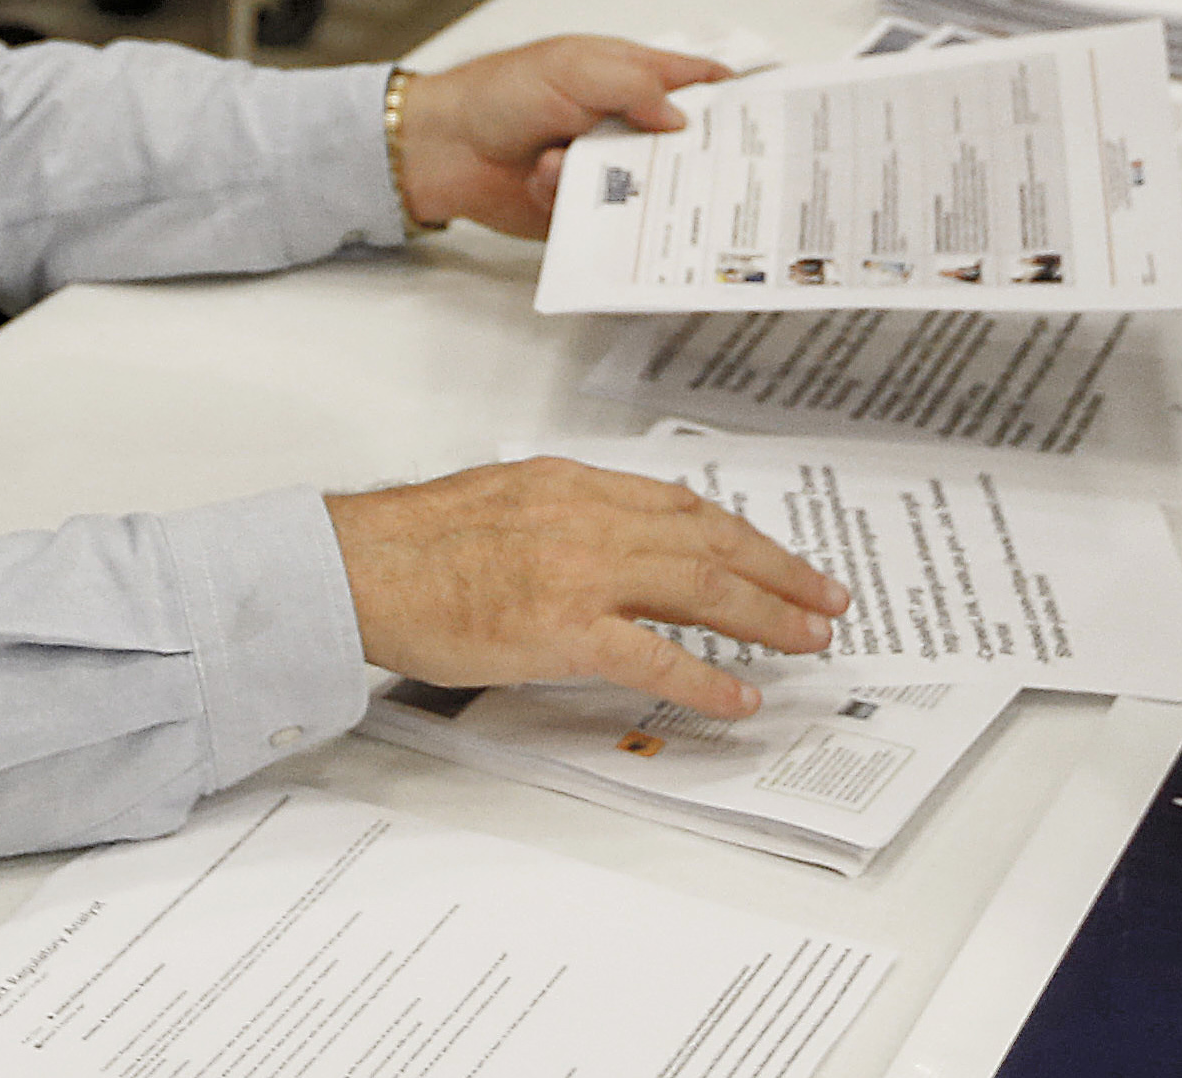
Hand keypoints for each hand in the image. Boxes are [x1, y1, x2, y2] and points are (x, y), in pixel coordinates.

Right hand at [323, 456, 851, 719]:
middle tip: (824, 598)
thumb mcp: (504, 501)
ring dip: (765, 614)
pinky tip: (740, 696)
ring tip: (807, 639)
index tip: (775, 556)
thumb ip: (563, 517)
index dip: (739, 534)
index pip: (681, 506)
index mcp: (574, 485)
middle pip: (709, 539)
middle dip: (776, 570)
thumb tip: (606, 545)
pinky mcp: (562, 627)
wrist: (357, 565)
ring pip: (699, 585)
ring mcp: (580, 572)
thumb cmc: (412, 543)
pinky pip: (654, 656)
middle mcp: (589, 517)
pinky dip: (706, 677)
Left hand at [396, 36, 730, 237]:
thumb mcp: (575, 70)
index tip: (773, 115)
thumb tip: (683, 119)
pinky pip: (607, 215)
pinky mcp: (583, 206)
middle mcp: (622, 122)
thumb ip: (636, 87)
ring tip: (588, 165)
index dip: (733, 94)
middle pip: (682, 145)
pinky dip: (578, 199)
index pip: (695, 80)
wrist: (443, 147)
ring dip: (622, 179)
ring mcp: (604, 165)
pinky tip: (546, 178)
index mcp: (629, 75)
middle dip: (694, 159)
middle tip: (713, 172)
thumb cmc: (501, 92)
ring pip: (647, 186)